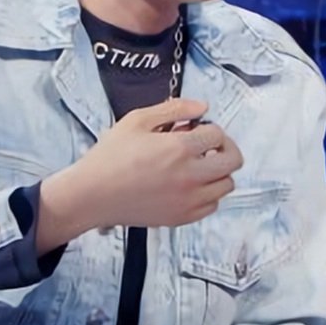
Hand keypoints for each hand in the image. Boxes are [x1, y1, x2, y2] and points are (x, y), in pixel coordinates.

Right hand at [38, 99, 242, 249]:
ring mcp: (188, 200)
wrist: (91, 194)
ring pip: (227, 184)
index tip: (197, 129)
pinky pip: (212, 205)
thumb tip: (202, 106)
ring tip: (199, 165)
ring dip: (219, 171)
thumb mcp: (137, 120)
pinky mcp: (182, 218)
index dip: (209, 128)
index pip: (218, 134)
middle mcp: (190, 176)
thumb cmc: (110, 156)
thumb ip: (174, 109)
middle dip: (225, 147)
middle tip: (209, 146)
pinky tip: (191, 185)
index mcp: (180, 148)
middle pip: (234, 160)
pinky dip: (208, 193)